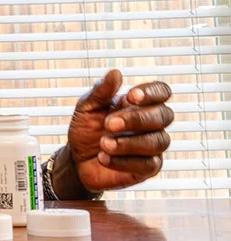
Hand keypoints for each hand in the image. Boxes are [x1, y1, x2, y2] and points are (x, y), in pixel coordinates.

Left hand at [67, 69, 173, 191]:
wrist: (76, 160)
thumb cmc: (85, 130)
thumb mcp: (86, 108)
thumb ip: (101, 91)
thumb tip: (115, 72)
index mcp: (138, 104)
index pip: (161, 92)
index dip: (152, 92)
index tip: (130, 96)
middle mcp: (151, 124)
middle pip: (164, 115)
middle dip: (136, 119)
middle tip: (109, 124)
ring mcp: (152, 146)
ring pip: (158, 141)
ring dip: (128, 143)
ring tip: (103, 144)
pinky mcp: (148, 168)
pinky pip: (148, 164)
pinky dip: (123, 161)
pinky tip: (104, 157)